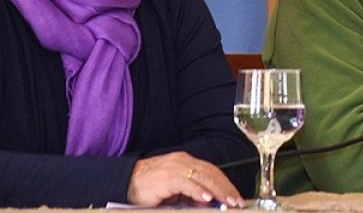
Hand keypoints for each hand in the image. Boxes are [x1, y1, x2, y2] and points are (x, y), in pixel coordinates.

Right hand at [127, 151, 243, 207]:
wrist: (126, 182)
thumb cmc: (149, 187)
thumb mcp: (176, 191)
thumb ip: (192, 195)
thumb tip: (209, 203)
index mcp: (186, 162)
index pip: (211, 171)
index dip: (225, 183)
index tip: (235, 196)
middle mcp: (182, 161)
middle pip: (211, 173)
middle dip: (225, 188)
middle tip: (236, 201)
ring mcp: (175, 167)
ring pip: (202, 177)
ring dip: (217, 190)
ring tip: (227, 201)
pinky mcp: (166, 177)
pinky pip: (186, 183)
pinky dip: (198, 191)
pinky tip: (207, 198)